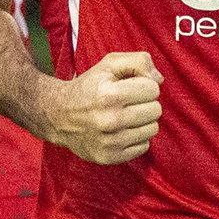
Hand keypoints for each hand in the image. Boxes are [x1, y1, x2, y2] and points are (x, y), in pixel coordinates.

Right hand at [41, 51, 162, 164]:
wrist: (58, 116)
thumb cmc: (89, 88)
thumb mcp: (109, 65)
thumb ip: (138, 62)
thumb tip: (159, 79)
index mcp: (110, 95)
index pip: (153, 89)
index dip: (143, 85)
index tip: (130, 87)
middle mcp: (110, 120)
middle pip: (156, 110)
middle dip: (145, 103)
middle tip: (128, 102)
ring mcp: (110, 142)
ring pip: (152, 129)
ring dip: (143, 121)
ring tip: (125, 116)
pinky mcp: (110, 157)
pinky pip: (144, 147)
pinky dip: (136, 137)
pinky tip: (121, 130)